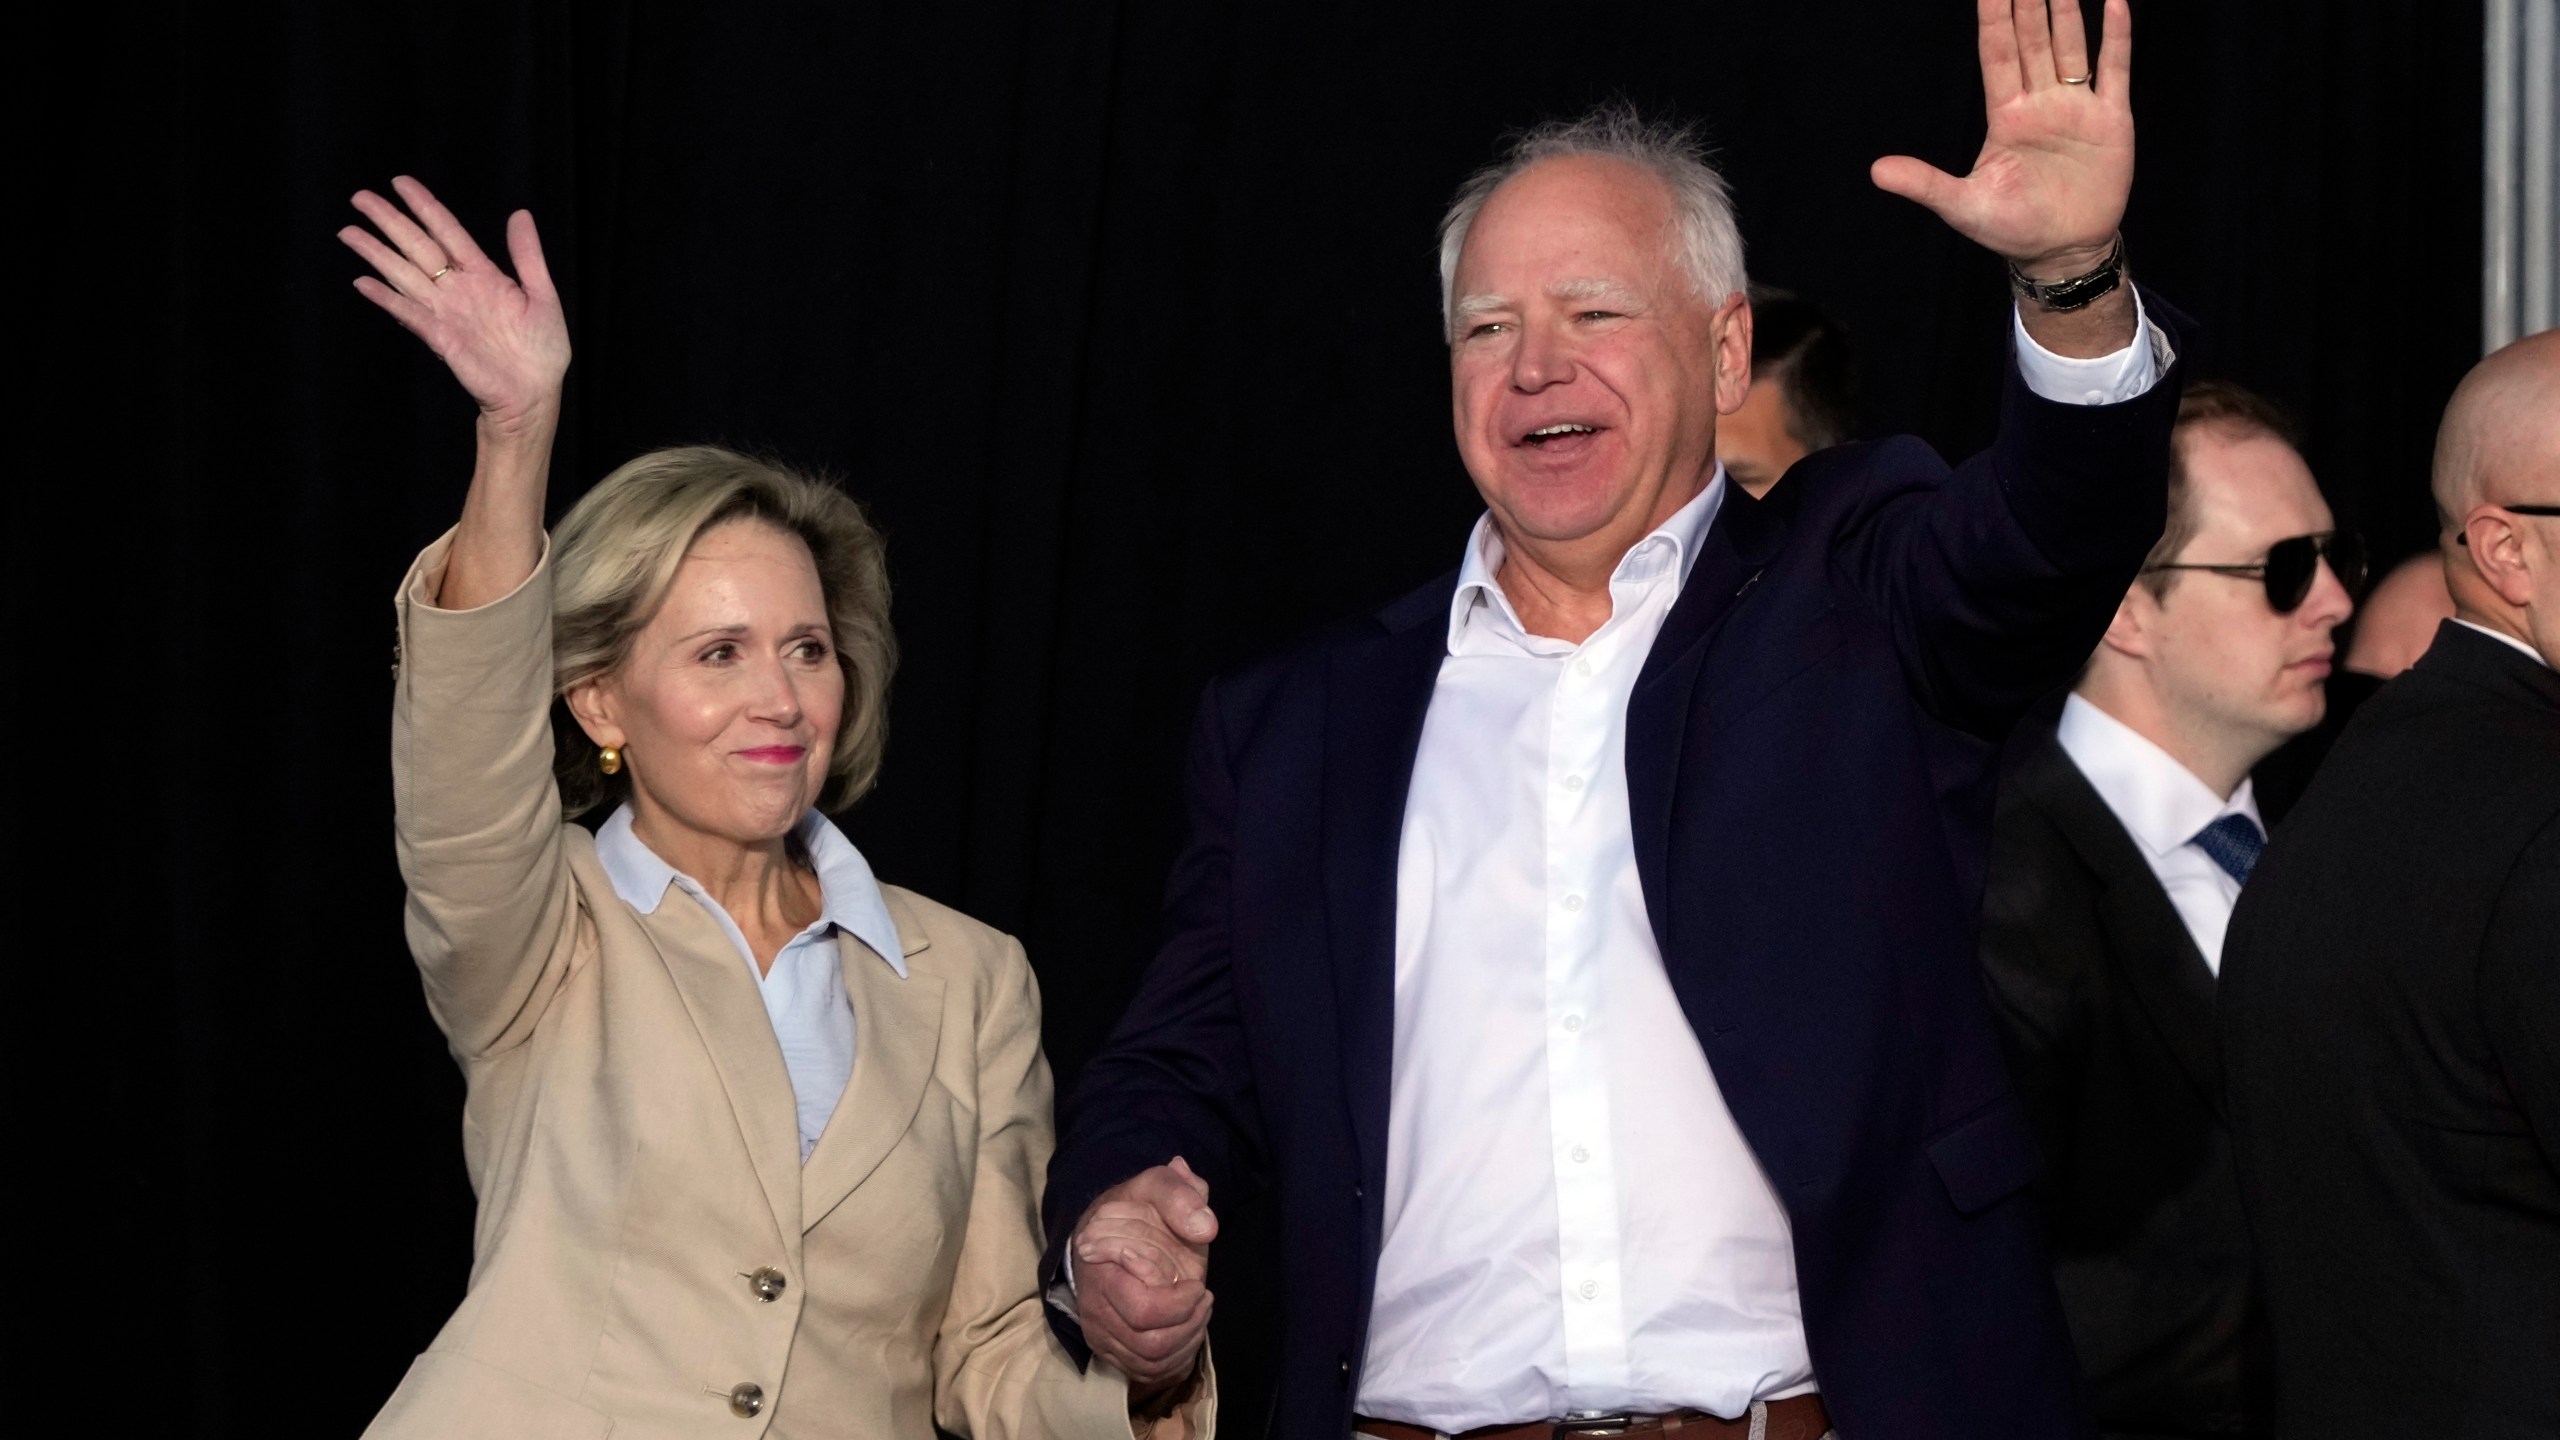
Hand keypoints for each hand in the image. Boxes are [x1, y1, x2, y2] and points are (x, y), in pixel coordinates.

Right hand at [340, 176, 569, 428]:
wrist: (536, 394)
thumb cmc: (542, 349)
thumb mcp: (542, 295)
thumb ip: (527, 255)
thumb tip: (519, 213)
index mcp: (483, 275)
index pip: (447, 231)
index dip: (425, 206)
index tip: (399, 182)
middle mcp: (457, 289)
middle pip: (417, 247)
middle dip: (389, 222)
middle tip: (359, 197)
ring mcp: (446, 312)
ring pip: (404, 274)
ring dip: (376, 254)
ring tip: (349, 232)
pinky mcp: (441, 338)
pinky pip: (410, 314)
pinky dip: (387, 299)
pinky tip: (364, 282)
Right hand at [1072, 1158, 1216, 1397]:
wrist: (1101, 1232)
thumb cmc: (1133, 1211)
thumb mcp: (1155, 1187)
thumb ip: (1180, 1196)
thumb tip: (1206, 1228)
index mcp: (1102, 1270)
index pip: (1144, 1311)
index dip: (1181, 1306)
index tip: (1198, 1285)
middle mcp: (1094, 1309)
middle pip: (1149, 1345)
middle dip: (1189, 1325)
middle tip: (1204, 1299)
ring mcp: (1099, 1332)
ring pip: (1149, 1363)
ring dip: (1185, 1343)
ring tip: (1198, 1313)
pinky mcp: (1109, 1349)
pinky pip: (1144, 1372)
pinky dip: (1174, 1360)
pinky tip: (1186, 1333)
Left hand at [1872, 0, 2133, 277]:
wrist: (2063, 252)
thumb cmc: (2011, 228)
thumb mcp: (1963, 206)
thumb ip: (1925, 183)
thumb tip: (1876, 171)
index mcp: (2005, 115)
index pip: (1997, 54)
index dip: (1994, 18)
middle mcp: (2040, 102)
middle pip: (2032, 40)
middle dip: (2028, 1)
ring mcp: (2076, 107)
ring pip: (2070, 45)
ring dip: (2066, 10)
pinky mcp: (2111, 120)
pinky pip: (2114, 70)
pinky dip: (2116, 37)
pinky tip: (2113, 2)